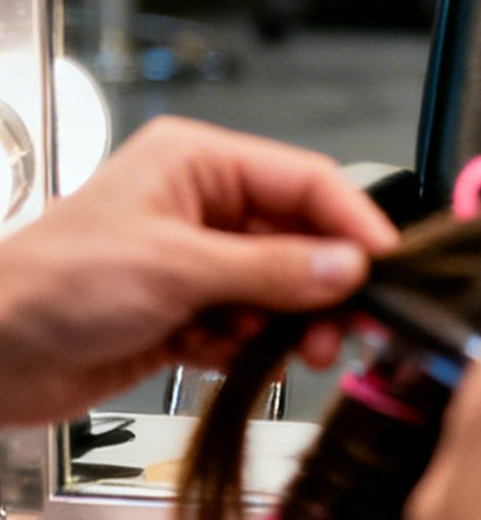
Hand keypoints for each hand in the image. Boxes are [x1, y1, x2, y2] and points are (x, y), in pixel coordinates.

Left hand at [0, 116, 397, 424]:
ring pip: (276, 290)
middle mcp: (201, 205)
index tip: (389, 267)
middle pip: (298, 240)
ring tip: (286, 353)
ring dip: (282, 324)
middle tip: (342, 330)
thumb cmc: (52, 284)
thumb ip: (271, 270)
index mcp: (199, 163)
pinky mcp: (181, 312)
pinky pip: (243, 327)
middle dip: (321, 288)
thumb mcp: (175, 269)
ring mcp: (192, 261)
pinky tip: (215, 355)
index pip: (305, 182)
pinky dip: (241, 348)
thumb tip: (348, 268)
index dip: (353, 224)